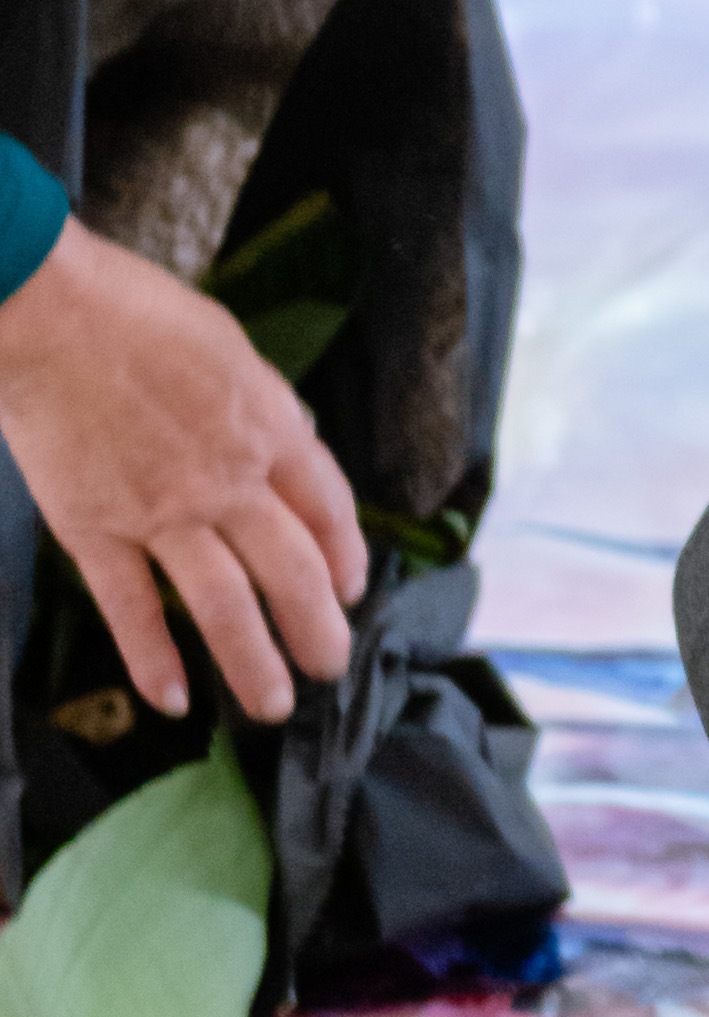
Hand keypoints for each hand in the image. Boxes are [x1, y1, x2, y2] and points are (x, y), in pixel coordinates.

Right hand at [0, 219, 365, 724]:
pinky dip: (152, 658)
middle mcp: (227, 480)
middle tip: (329, 665)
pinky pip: (132, 607)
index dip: (345, 557)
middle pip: (292, 571)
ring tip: (273, 704)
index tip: (350, 588)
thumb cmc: (135, 311)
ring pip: (224, 605)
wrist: (50, 313)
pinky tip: (172, 699)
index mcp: (270, 428)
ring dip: (253, 664)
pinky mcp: (95, 530)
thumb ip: (264, 403)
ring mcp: (161, 512)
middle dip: (318, 629)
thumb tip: (294, 433)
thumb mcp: (229, 346)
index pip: (328, 510)